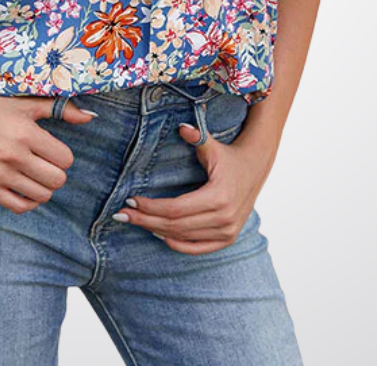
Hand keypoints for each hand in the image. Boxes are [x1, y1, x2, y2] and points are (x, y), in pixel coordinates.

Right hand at [0, 91, 97, 214]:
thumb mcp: (27, 104)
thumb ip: (61, 109)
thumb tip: (91, 117)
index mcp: (26, 133)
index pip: (65, 159)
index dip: (63, 155)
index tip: (53, 150)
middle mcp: (14, 155)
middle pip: (57, 180)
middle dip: (56, 173)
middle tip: (46, 163)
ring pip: (41, 196)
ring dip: (43, 186)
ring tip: (35, 174)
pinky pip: (19, 207)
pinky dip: (28, 200)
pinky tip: (26, 187)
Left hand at [112, 120, 277, 253]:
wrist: (255, 168)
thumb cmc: (229, 157)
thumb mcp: (213, 146)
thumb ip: (197, 137)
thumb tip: (182, 127)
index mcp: (218, 197)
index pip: (175, 209)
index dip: (150, 207)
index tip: (130, 200)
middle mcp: (224, 219)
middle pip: (175, 225)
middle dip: (145, 220)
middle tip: (121, 214)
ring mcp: (227, 232)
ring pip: (183, 236)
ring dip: (157, 230)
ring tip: (136, 221)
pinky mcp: (228, 238)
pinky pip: (198, 248)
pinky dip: (178, 244)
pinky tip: (159, 235)